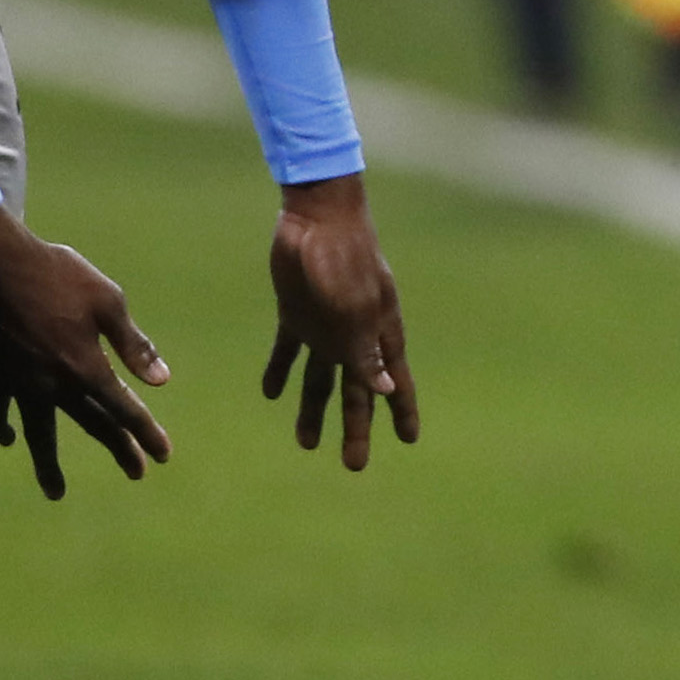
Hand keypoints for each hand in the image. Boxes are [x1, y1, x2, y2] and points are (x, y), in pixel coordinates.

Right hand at [0, 208, 171, 498]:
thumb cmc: (57, 275)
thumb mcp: (108, 301)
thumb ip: (133, 345)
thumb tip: (161, 380)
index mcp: (87, 367)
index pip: (124, 409)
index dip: (146, 433)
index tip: (163, 456)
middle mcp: (55, 384)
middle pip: (92, 424)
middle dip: (117, 449)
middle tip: (137, 474)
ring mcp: (22, 382)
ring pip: (39, 432)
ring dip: (48, 464)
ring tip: (55, 492)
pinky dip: (2, 427)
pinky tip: (9, 440)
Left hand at [258, 173, 416, 466]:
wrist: (315, 214)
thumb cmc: (343, 257)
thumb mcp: (354, 307)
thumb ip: (365, 348)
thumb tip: (385, 390)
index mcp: (379, 331)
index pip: (394, 382)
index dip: (401, 412)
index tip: (407, 441)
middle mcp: (354, 334)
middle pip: (357, 391)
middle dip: (356, 427)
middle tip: (353, 465)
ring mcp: (324, 324)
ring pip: (321, 378)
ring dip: (314, 409)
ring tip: (306, 443)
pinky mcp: (296, 312)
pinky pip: (289, 350)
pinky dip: (280, 372)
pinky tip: (272, 393)